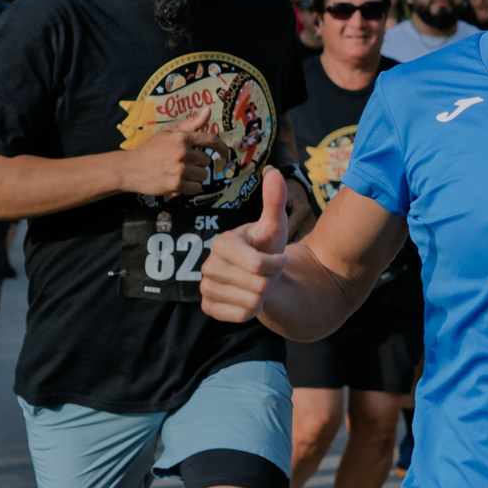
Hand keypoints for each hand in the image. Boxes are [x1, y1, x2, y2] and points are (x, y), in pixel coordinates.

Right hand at [120, 114, 226, 198]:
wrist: (130, 168)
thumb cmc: (151, 149)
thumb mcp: (168, 133)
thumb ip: (190, 124)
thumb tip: (208, 111)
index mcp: (181, 138)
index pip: (210, 140)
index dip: (221, 147)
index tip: (226, 153)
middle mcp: (182, 153)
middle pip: (206, 161)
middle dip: (198, 163)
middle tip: (184, 163)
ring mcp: (179, 169)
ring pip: (203, 175)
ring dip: (195, 176)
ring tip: (180, 173)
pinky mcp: (176, 185)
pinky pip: (196, 188)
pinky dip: (191, 187)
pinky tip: (179, 182)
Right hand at [200, 166, 287, 322]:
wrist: (259, 275)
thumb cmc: (267, 247)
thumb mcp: (274, 225)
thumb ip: (274, 200)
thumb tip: (273, 171)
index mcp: (223, 243)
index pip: (259, 266)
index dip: (278, 265)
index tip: (282, 259)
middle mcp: (208, 266)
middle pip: (257, 286)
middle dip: (271, 282)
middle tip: (267, 274)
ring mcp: (205, 288)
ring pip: (251, 303)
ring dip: (263, 296)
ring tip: (257, 283)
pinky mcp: (208, 307)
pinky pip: (241, 316)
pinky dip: (252, 310)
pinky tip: (248, 297)